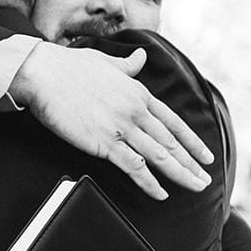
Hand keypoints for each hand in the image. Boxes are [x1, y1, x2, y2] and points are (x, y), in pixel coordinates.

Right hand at [9, 42, 213, 200]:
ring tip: (195, 187)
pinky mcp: (105, 142)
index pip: (174, 122)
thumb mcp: (106, 63)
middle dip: (192, 163)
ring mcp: (122, 127)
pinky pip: (134, 167)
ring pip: (160, 156)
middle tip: (206, 179)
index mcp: (138, 92)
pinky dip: (150, 182)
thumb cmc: (69, 68)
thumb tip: (141, 57)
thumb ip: (127, 65)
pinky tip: (161, 193)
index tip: (205, 156)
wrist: (44, 74)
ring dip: (180, 174)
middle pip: (171, 142)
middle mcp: (136, 110)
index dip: (192, 141)